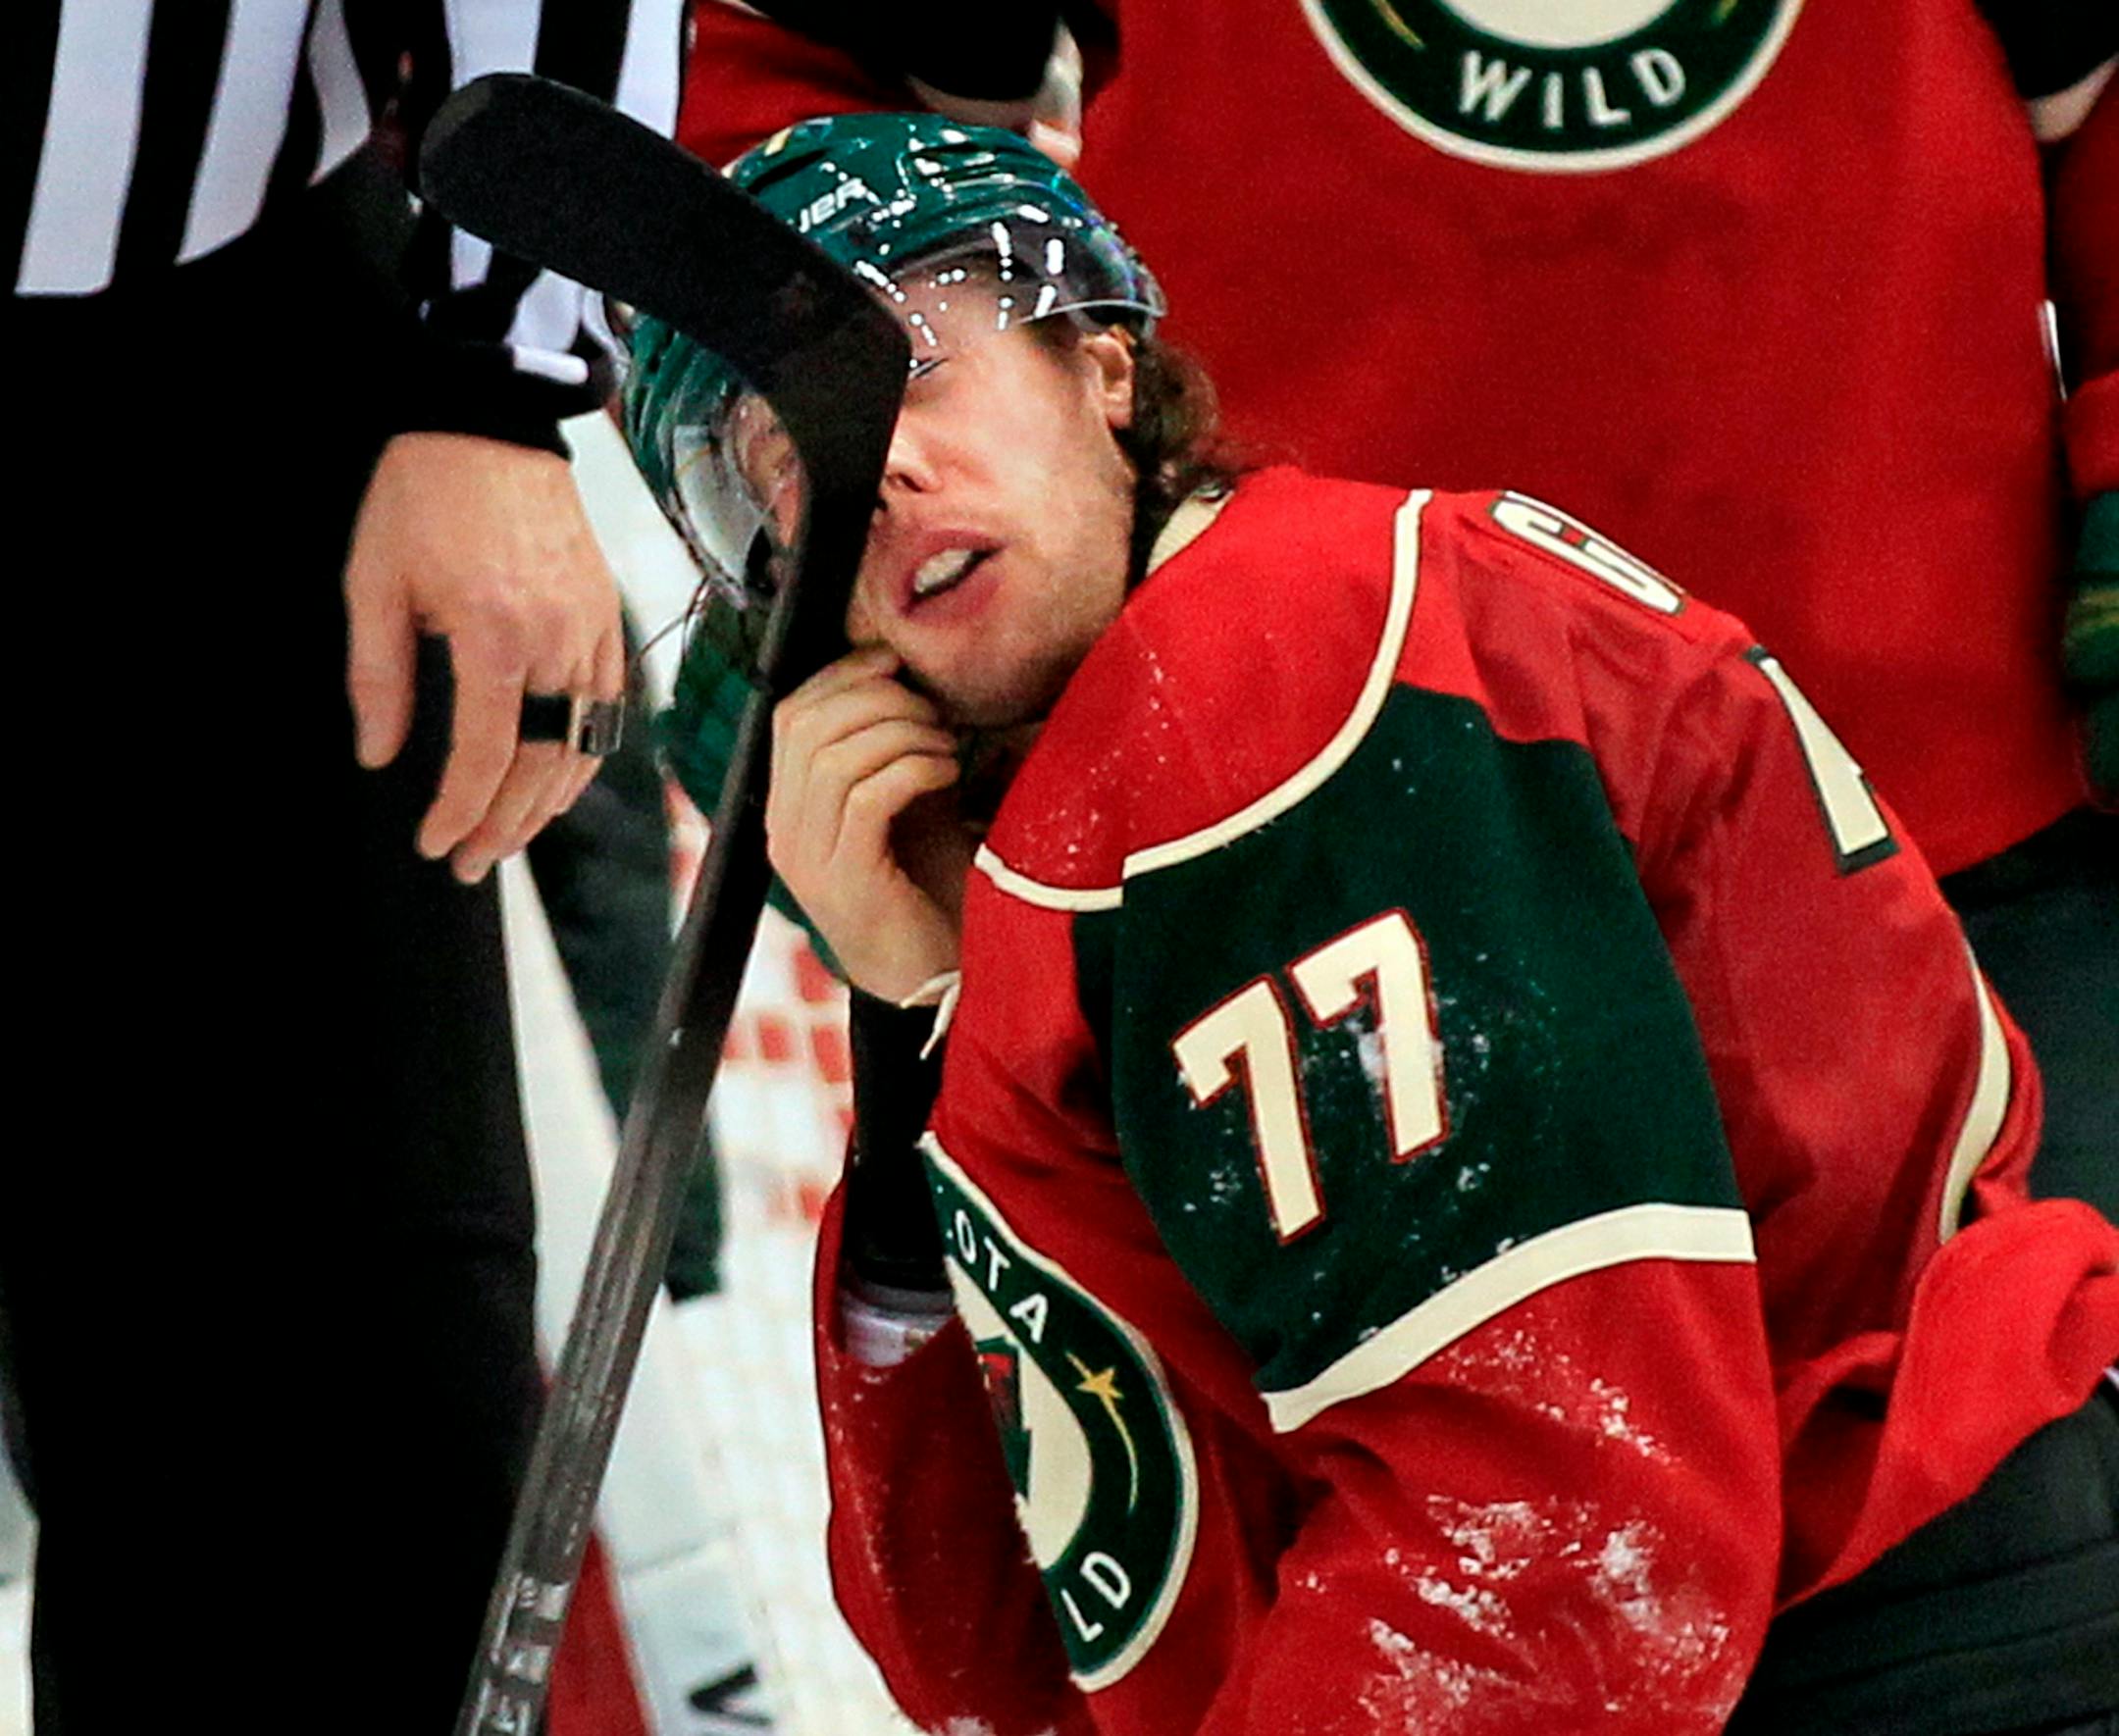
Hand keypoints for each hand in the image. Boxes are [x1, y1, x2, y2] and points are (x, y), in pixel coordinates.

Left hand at [345, 431, 625, 881]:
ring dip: (546, 802)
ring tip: (508, 836)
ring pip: (584, 745)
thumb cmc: (424, 495)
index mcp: (495, 635)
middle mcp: (556, 642)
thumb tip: (380, 754)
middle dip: (505, 825)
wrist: (492, 421)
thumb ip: (378, 675)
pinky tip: (556, 782)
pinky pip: (608, 709)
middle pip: (542, 764)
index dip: (459, 810)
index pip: (485, 754)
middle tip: (469, 862)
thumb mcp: (375, 581)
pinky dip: (584, 757)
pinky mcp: (609, 618)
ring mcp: (592, 631)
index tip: (433, 844)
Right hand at [767, 646, 975, 1001]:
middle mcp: (784, 829)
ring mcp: (809, 858)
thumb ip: (893, 749)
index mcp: (790, 806)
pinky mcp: (845, 880)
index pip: (790, 713)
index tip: (895, 661)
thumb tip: (912, 679)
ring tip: (945, 744)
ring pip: (835, 756)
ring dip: (901, 733)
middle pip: (807, 725)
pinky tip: (947, 773)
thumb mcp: (906, 803)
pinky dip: (912, 769)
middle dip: (876, 698)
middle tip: (932, 710)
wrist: (937, 977)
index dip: (841, 674)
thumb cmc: (926, 886)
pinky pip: (867, 797)